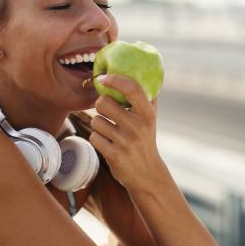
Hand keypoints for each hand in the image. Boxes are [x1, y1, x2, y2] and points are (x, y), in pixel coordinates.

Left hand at [88, 74, 162, 190]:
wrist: (147, 174)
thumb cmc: (146, 140)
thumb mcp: (151, 119)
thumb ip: (146, 96)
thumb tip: (141, 71)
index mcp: (147, 114)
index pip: (131, 88)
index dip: (115, 79)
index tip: (104, 77)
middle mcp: (137, 126)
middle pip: (103, 103)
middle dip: (100, 105)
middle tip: (106, 111)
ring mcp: (125, 141)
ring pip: (96, 121)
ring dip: (99, 124)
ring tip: (110, 131)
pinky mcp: (113, 155)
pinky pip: (94, 137)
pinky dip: (97, 139)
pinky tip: (108, 143)